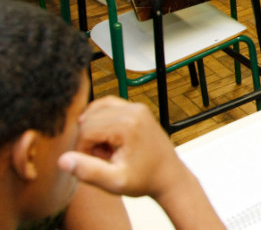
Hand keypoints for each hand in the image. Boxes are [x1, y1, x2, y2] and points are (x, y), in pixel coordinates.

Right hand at [58, 97, 184, 198]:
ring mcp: (137, 107)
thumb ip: (88, 171)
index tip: (94, 165)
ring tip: (106, 150)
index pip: (85, 130)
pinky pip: (108, 105)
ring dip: (94, 130)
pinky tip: (105, 138)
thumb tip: (63, 159)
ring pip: (95, 112)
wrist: (169, 176)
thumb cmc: (144, 180)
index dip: (82, 150)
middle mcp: (133, 110)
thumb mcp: (114, 182)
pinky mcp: (137, 108)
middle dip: (88, 141)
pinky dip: (100, 120)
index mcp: (128, 125)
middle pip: (89, 120)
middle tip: (102, 159)